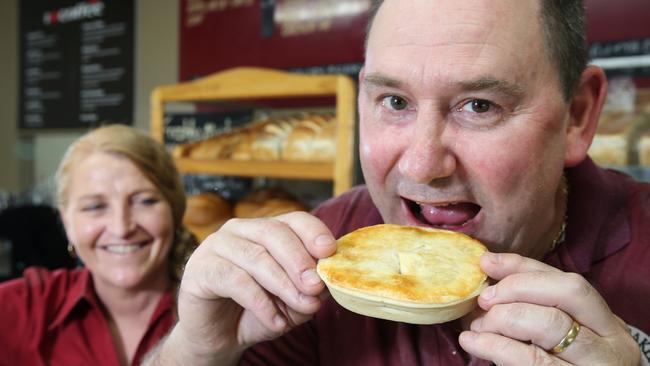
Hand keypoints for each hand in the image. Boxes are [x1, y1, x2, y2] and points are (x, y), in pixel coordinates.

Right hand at [151, 212, 335, 364]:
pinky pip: (235, 280)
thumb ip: (306, 292)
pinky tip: (276, 321)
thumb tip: (321, 287)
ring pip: (256, 257)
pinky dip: (260, 302)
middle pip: (274, 233)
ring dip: (284, 284)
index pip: (293, 219)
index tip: (330, 251)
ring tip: (303, 307)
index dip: (313, 232)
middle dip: (299, 260)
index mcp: (265, 230)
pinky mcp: (200, 269)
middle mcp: (240, 230)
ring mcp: (216, 245)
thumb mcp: (289, 303)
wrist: (217, 337)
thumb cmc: (255, 312)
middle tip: (316, 286)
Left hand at [458, 252, 640, 365]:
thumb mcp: (558, 336)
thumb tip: (488, 264)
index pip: (568, 282)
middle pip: (565, 294)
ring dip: (503, 318)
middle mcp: (611, 344)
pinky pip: (530, 359)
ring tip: (478, 325)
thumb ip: (533, 302)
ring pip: (548, 324)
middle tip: (484, 299)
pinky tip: (473, 341)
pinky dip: (494, 345)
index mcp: (609, 325)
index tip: (487, 263)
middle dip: (516, 289)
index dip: (524, 268)